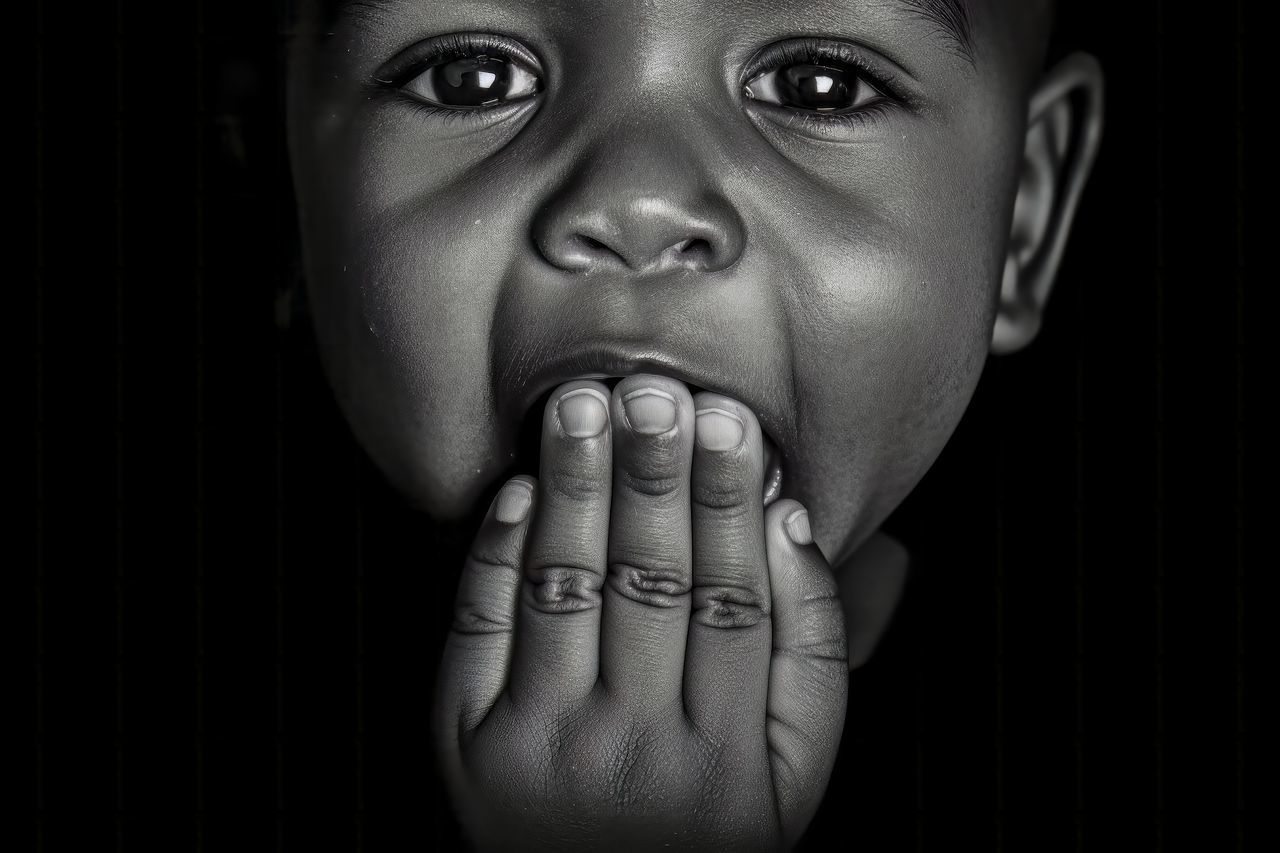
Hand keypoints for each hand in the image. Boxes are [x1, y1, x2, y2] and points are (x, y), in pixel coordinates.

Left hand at [433, 374, 847, 851]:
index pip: (732, 600)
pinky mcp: (467, 744)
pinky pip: (480, 629)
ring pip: (566, 590)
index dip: (728, 503)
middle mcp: (632, 750)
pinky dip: (496, 551)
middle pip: (649, 584)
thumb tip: (788, 525)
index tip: (727, 422)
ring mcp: (542, 747)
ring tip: (584, 406)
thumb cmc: (709, 825)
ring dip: (576, 489)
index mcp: (727, 756)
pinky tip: (521, 488)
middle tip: (654, 391)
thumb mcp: (795, 773)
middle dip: (652, 477)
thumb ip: (811, 654)